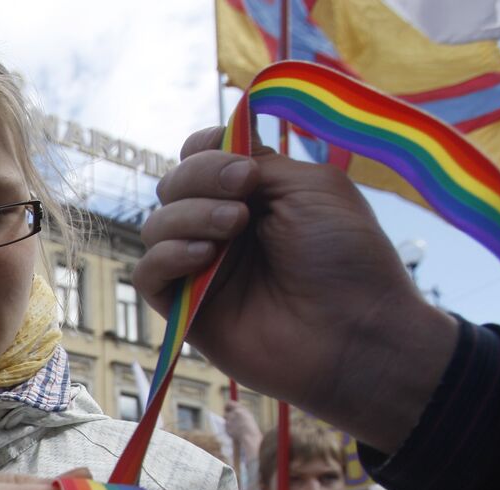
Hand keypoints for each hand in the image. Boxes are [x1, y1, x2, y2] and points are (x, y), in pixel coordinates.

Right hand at [134, 128, 457, 452]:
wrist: (352, 331)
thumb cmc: (345, 257)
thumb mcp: (310, 186)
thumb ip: (257, 160)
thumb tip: (214, 147)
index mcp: (253, 196)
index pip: (200, 159)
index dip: (206, 149)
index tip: (238, 161)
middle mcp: (222, 229)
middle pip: (173, 185)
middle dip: (199, 177)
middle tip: (244, 193)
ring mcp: (200, 270)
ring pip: (155, 225)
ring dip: (189, 215)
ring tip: (233, 228)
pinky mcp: (184, 310)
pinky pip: (147, 274)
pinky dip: (167, 256)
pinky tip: (203, 256)